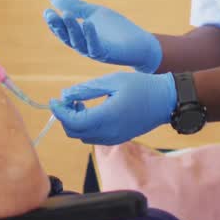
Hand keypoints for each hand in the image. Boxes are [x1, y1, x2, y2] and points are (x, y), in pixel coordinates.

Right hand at [44, 0, 161, 72]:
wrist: (140, 42)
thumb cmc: (116, 29)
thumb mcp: (93, 12)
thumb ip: (75, 6)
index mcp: (78, 37)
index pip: (62, 30)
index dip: (53, 22)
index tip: (46, 10)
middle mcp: (83, 46)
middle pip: (67, 37)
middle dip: (58, 25)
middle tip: (50, 13)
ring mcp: (94, 51)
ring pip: (78, 42)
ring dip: (72, 29)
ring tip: (66, 14)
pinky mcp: (107, 54)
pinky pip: (95, 46)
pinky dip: (91, 35)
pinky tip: (88, 22)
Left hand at [48, 71, 176, 145]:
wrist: (165, 100)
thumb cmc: (141, 86)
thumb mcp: (112, 81)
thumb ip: (87, 89)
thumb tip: (65, 95)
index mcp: (107, 116)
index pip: (73, 121)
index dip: (59, 112)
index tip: (53, 100)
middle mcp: (110, 132)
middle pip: (75, 132)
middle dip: (65, 117)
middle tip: (67, 100)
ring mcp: (115, 138)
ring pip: (83, 137)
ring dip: (75, 122)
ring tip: (80, 103)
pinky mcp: (119, 138)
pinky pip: (94, 137)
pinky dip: (86, 126)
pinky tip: (91, 110)